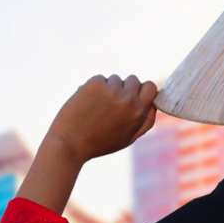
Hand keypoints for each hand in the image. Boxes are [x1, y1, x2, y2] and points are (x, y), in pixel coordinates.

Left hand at [42, 75, 159, 163]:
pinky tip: (87, 102)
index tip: (133, 96)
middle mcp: (127, 99)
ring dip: (108, 88)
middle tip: (111, 103)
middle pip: (133, 79)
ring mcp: (111, 90)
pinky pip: (100, 78)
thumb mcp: (128, 138)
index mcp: (138, 111)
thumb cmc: (100, 143)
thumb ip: (145, 121)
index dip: (142, 90)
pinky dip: (94, 87)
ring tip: (96, 107)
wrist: (69, 144)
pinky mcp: (94, 84)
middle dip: (124, 88)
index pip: (150, 86)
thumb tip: (154, 104)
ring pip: (115, 79)